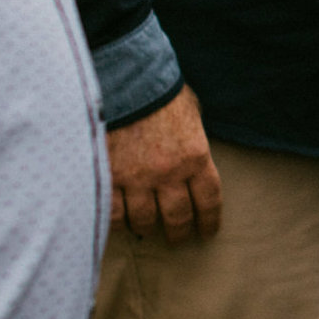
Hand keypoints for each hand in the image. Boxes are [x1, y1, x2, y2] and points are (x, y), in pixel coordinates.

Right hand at [106, 86, 222, 244]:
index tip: (207, 231)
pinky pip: (114, 213)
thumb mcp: (191, 112)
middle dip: (180, 232)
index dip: (209, 220)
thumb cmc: (160, 91)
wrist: (123, 80)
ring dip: (148, 228)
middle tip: (178, 239)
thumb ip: (193, 137)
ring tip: (148, 230)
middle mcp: (169, 173)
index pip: (209, 200)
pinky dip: (119, 223)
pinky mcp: (109, 177)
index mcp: (196, 156)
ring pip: (145, 220)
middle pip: (178, 217)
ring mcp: (137, 178)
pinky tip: (122, 223)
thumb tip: (193, 152)